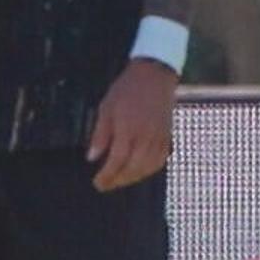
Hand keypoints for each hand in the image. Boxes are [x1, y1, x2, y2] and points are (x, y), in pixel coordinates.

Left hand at [87, 57, 177, 191]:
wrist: (155, 75)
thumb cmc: (127, 89)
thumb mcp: (106, 108)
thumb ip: (100, 135)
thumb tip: (92, 157)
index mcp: (128, 129)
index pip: (117, 161)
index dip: (107, 175)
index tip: (97, 183)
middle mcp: (146, 136)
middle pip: (133, 168)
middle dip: (118, 180)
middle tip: (106, 185)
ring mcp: (159, 137)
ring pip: (147, 167)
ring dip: (133, 178)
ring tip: (120, 180)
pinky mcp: (167, 136)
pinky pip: (160, 160)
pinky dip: (149, 170)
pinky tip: (139, 171)